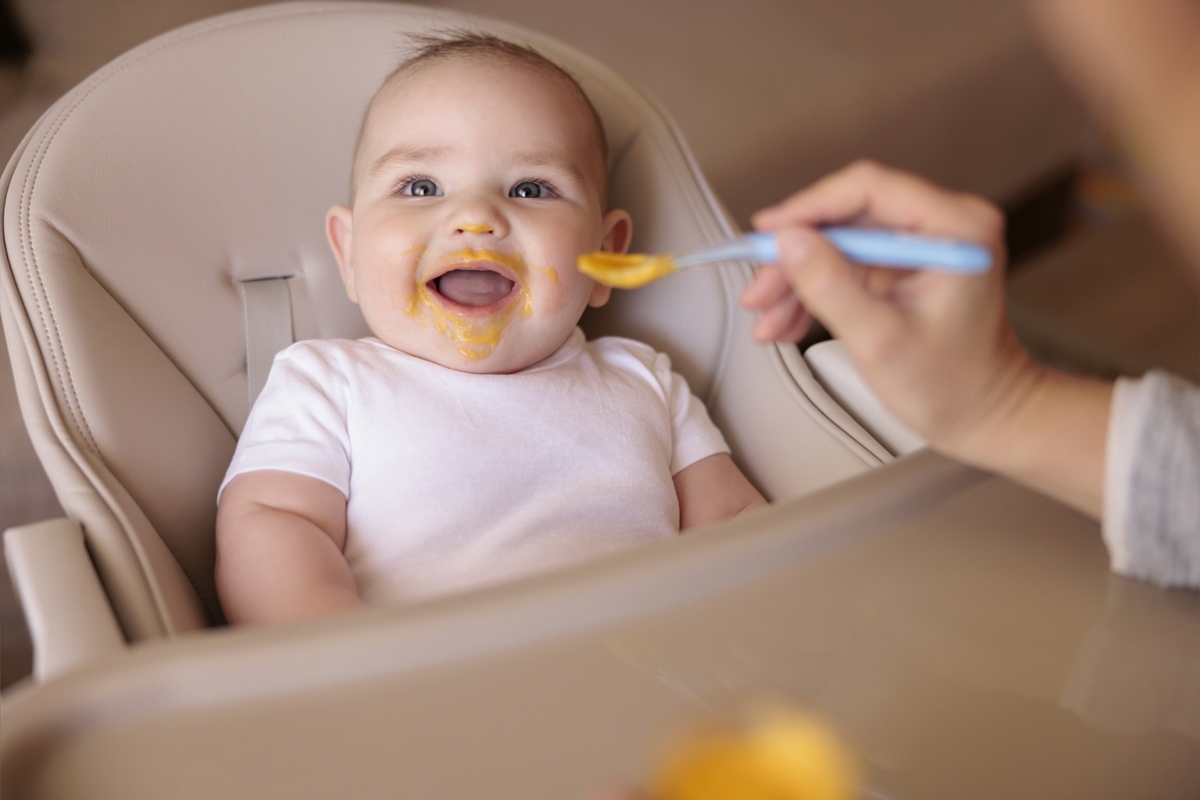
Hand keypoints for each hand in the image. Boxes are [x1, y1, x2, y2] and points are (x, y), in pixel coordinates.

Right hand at [741, 160, 1037, 459]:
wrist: (983, 416)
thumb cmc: (952, 385)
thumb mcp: (880, 340)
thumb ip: (831, 286)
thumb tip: (788, 241)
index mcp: (955, 227)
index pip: (868, 190)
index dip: (808, 208)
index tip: (766, 233)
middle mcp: (943, 223)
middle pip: (847, 216)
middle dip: (795, 256)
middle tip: (759, 292)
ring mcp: (922, 243)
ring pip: (839, 242)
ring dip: (797, 279)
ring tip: (768, 320)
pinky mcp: (904, 264)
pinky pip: (846, 264)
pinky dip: (814, 291)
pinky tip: (788, 321)